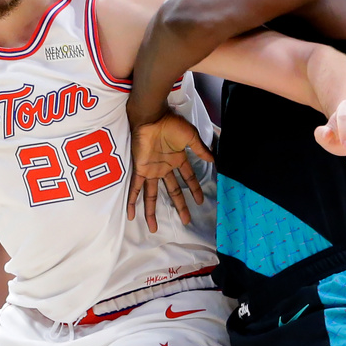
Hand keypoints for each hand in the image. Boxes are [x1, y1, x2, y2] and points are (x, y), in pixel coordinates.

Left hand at [128, 111, 213, 232]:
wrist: (152, 117)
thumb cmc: (171, 124)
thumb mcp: (190, 137)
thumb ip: (200, 150)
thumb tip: (214, 159)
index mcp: (177, 159)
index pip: (188, 178)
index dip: (195, 189)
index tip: (200, 202)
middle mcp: (164, 168)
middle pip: (173, 191)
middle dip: (180, 206)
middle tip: (187, 221)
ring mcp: (152, 170)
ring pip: (152, 195)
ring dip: (152, 211)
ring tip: (153, 228)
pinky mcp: (140, 169)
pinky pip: (135, 188)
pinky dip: (132, 201)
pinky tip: (131, 214)